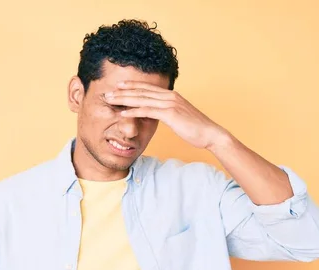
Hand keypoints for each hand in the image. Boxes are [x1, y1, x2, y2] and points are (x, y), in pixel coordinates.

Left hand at [104, 80, 229, 149]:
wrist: (210, 134)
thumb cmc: (196, 129)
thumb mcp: (180, 117)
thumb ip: (168, 113)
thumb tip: (159, 114)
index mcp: (171, 95)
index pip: (147, 88)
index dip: (132, 86)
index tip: (118, 86)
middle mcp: (169, 96)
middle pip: (141, 91)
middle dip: (123, 91)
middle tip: (107, 92)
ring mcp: (170, 103)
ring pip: (141, 99)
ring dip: (123, 99)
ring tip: (110, 100)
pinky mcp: (170, 114)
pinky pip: (147, 111)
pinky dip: (133, 111)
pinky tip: (122, 113)